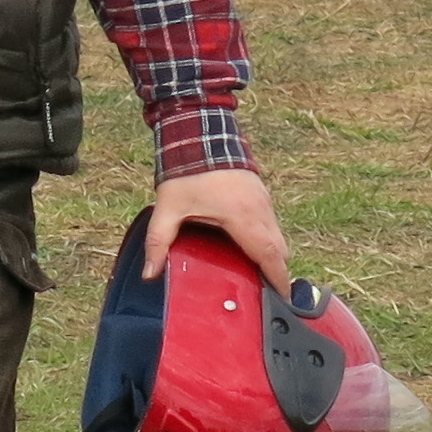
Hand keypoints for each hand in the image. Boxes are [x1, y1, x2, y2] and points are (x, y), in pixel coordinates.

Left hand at [145, 166, 290, 286]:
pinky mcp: (260, 193)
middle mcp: (260, 211)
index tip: (282, 300)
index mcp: (243, 218)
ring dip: (272, 256)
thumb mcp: (168, 208)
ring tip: (259, 277)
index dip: (279, 280)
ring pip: (277, 237)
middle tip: (267, 294)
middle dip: (277, 273)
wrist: (200, 131)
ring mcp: (263, 200)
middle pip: (279, 250)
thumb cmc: (186, 171)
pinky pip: (271, 224)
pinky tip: (250, 248)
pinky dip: (268, 240)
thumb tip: (149, 274)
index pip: (269, 256)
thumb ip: (158, 242)